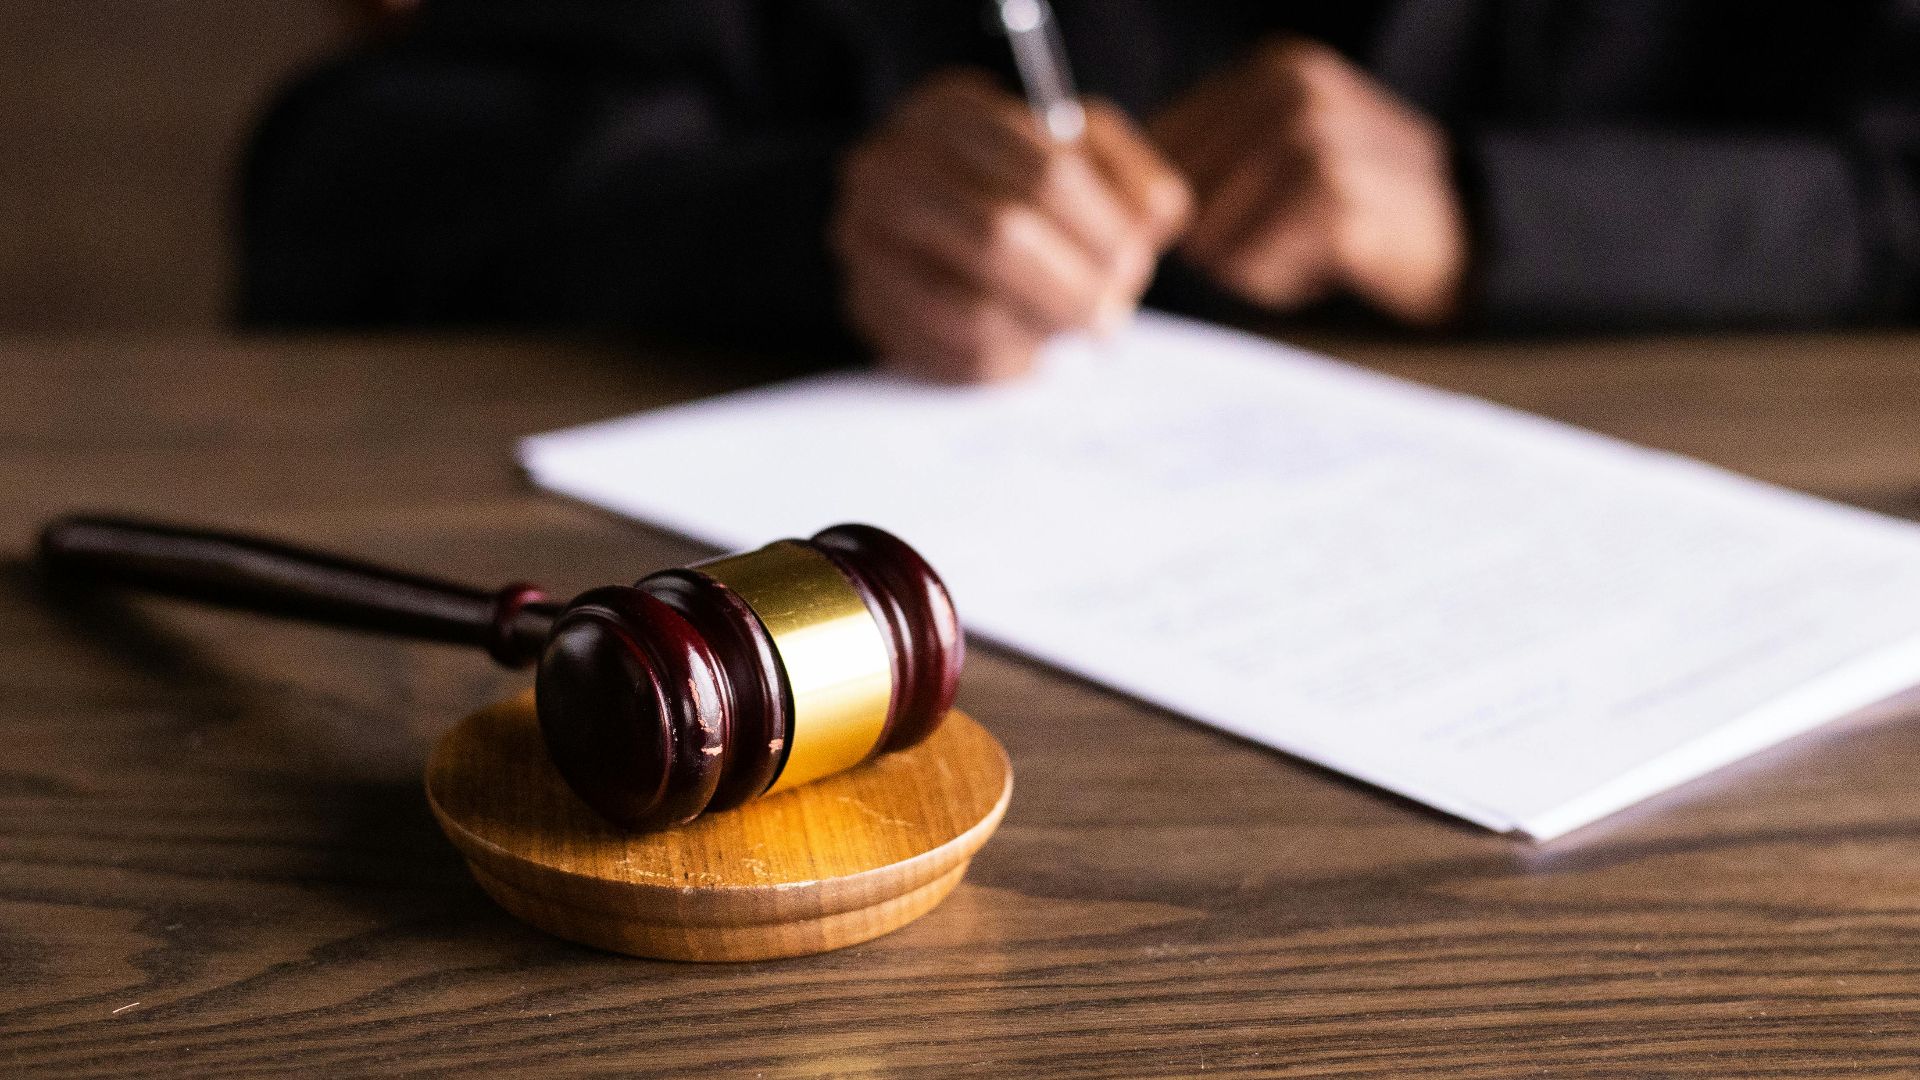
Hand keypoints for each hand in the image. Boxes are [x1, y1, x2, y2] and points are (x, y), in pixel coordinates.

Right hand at [831, 70, 1190, 381]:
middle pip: (999, 237)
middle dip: (1072, 289)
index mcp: (949, 112)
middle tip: (1109, 317)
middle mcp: (887, 167)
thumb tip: (1150, 222)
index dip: (1102, 229)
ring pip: (969, 310)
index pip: (1045, 172)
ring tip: (1068, 331)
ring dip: (1040, 332)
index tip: (1132, 264)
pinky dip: (1005, 365)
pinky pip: (946, 357)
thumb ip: (1132, 178)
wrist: (940, 215)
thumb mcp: (1087, 154)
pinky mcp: (864, 305)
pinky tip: (1027, 350)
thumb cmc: (1027, 183)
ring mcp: (864, 240)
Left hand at [1151, 38, 1466, 326]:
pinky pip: (1252, 267)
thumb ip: (1214, 153)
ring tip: (1308, 248)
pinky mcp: (1332, 201)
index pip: (1162, 145)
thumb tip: (1119, 198)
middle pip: (1180, 196)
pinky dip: (1279, 283)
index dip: (1176, 204)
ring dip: (1249, 264)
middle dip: (1216, 237)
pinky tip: (1328, 265)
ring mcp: (1314, 141)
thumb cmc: (1363, 202)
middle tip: (1284, 237)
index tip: (1226, 222)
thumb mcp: (1292, 147)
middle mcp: (1291, 91)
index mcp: (1273, 69)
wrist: (1472, 233)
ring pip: (1211, 236)